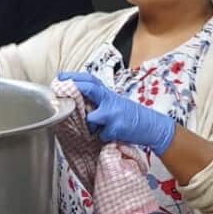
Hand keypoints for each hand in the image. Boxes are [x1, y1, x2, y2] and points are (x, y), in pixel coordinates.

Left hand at [58, 71, 175, 153]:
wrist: (153, 127)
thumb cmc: (132, 117)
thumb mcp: (116, 104)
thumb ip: (100, 102)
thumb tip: (79, 102)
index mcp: (109, 94)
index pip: (91, 80)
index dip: (75, 77)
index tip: (60, 76)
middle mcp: (111, 100)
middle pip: (90, 89)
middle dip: (74, 86)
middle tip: (60, 87)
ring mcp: (114, 114)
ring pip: (91, 118)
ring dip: (91, 125)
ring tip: (98, 129)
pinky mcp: (116, 128)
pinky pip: (101, 134)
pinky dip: (103, 137)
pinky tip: (111, 136)